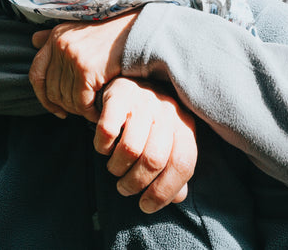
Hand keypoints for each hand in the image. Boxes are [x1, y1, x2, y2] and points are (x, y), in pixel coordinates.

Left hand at [29, 11, 135, 121]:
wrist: (137, 28)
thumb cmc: (111, 31)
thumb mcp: (78, 26)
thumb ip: (55, 35)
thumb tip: (33, 40)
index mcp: (55, 36)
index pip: (36, 74)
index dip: (43, 95)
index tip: (55, 108)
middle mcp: (60, 44)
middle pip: (52, 90)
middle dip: (65, 106)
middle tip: (79, 111)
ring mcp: (72, 56)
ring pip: (67, 98)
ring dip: (79, 110)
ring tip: (90, 111)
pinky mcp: (87, 68)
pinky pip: (82, 101)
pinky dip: (89, 111)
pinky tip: (98, 112)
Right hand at [95, 77, 197, 213]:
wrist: (130, 81)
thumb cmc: (149, 122)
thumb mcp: (167, 143)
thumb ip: (173, 170)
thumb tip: (178, 197)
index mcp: (185, 126)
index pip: (183, 163)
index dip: (164, 191)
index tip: (146, 206)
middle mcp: (167, 111)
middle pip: (154, 159)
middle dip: (136, 183)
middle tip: (125, 189)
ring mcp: (143, 101)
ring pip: (130, 148)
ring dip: (117, 169)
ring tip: (115, 171)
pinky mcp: (119, 94)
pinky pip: (108, 131)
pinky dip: (102, 147)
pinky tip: (104, 148)